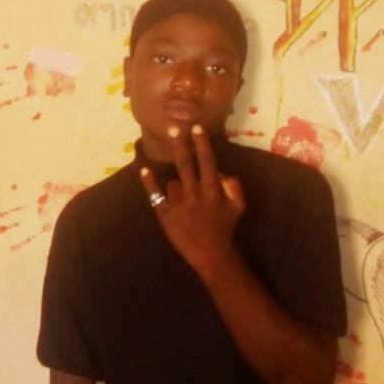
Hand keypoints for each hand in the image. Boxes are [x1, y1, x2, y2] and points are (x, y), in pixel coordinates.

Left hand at [140, 124, 245, 279]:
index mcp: (213, 192)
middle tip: (174, 129)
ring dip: (177, 185)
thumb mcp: (239, 206)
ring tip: (185, 201)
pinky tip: (144, 171)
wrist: (211, 255)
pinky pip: (156, 196)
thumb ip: (234, 186)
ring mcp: (178, 206)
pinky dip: (149, 183)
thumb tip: (222, 171)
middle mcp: (194, 195)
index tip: (196, 128)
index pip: (207, 162)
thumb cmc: (226, 229)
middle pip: (185, 165)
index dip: (202, 144)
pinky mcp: (166, 216)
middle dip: (181, 145)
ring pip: (173, 183)